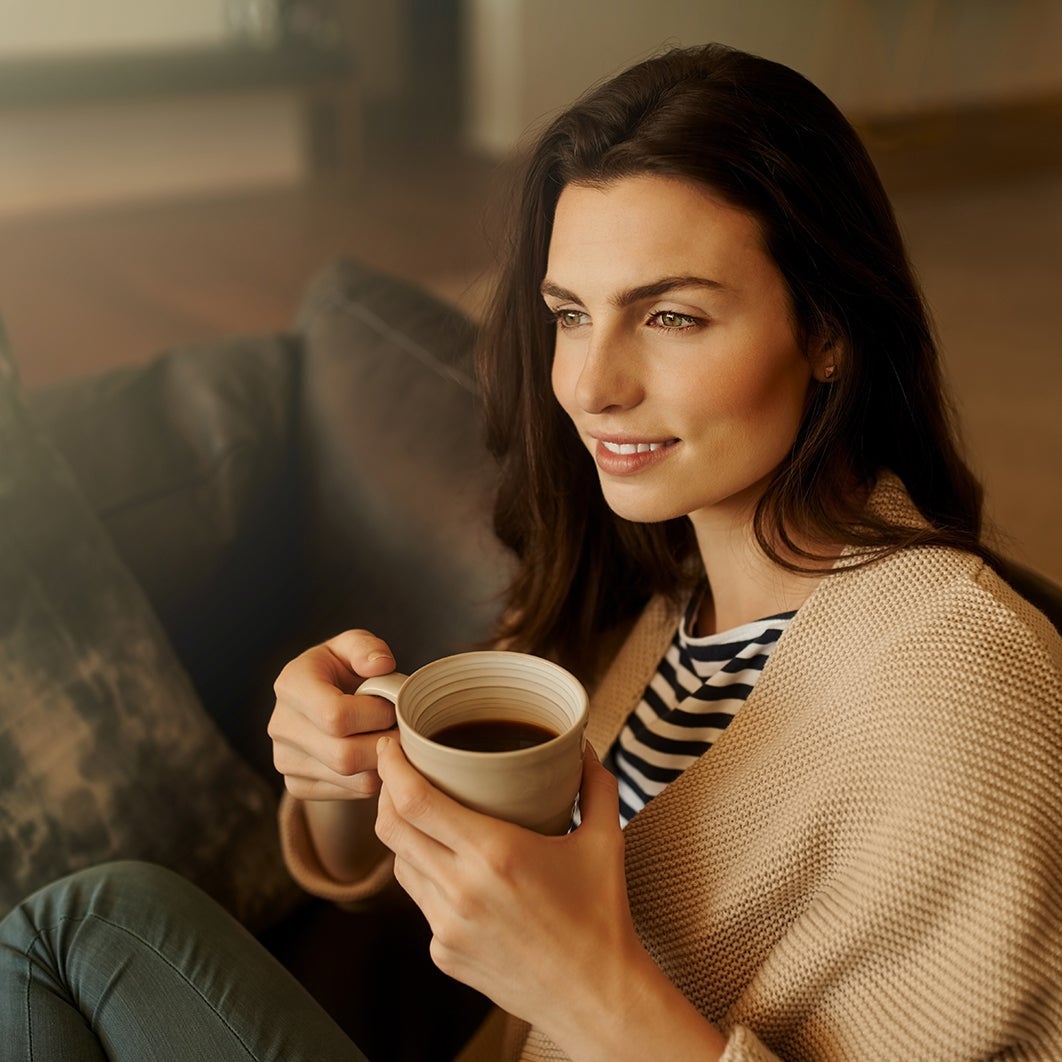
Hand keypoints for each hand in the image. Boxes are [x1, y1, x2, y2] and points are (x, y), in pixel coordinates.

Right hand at [269, 629, 397, 800]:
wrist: (321, 704)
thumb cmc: (342, 670)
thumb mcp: (353, 647)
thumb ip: (367, 648)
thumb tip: (381, 665)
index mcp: (291, 684)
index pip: (335, 715)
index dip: (376, 714)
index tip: (394, 706)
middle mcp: (280, 726)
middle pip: (344, 755)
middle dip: (385, 743)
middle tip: (403, 729)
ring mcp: (285, 760)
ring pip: (352, 778)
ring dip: (384, 762)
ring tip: (392, 738)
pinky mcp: (297, 786)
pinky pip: (351, 793)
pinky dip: (375, 777)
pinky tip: (376, 754)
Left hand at [374, 737, 645, 1044]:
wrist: (597, 997)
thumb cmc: (602, 916)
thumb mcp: (606, 841)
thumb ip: (596, 785)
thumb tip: (584, 746)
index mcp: (495, 854)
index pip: (414, 801)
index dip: (392, 767)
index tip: (392, 744)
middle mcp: (461, 890)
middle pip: (392, 829)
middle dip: (386, 792)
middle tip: (399, 771)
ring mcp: (447, 927)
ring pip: (399, 866)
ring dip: (403, 835)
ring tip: (423, 816)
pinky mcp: (444, 954)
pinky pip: (421, 903)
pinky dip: (428, 878)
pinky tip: (453, 870)